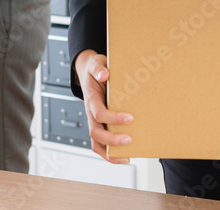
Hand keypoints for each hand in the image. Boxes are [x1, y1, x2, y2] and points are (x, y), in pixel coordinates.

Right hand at [74, 49, 133, 163]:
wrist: (89, 72)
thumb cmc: (95, 69)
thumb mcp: (96, 63)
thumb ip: (99, 67)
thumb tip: (104, 74)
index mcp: (91, 99)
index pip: (99, 113)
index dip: (113, 118)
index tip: (130, 117)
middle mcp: (90, 113)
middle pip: (96, 132)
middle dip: (112, 139)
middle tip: (129, 139)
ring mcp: (94, 121)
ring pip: (96, 142)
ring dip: (110, 152)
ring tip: (127, 156)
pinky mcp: (99, 125)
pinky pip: (100, 144)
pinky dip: (109, 154)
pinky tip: (124, 156)